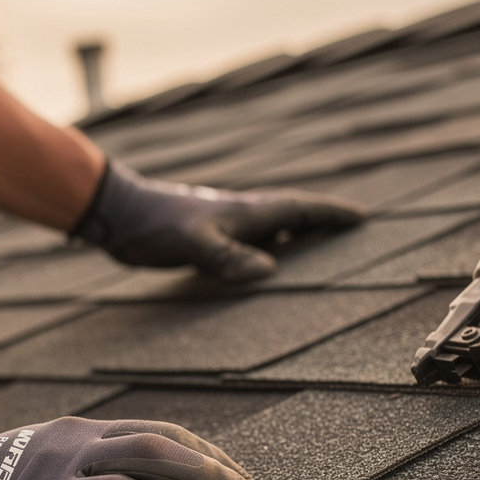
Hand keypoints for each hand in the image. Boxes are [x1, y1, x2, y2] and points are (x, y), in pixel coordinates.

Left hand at [73, 160, 364, 282]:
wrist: (119, 215)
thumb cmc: (155, 226)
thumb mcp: (194, 244)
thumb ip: (229, 257)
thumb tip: (269, 271)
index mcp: (246, 212)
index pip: (299, 208)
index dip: (330, 214)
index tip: (360, 217)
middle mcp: (240, 214)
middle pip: (292, 214)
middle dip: (321, 220)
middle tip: (348, 227)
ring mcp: (224, 223)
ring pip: (271, 226)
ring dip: (296, 232)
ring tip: (317, 244)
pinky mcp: (207, 235)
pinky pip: (250, 240)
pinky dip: (267, 246)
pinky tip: (264, 259)